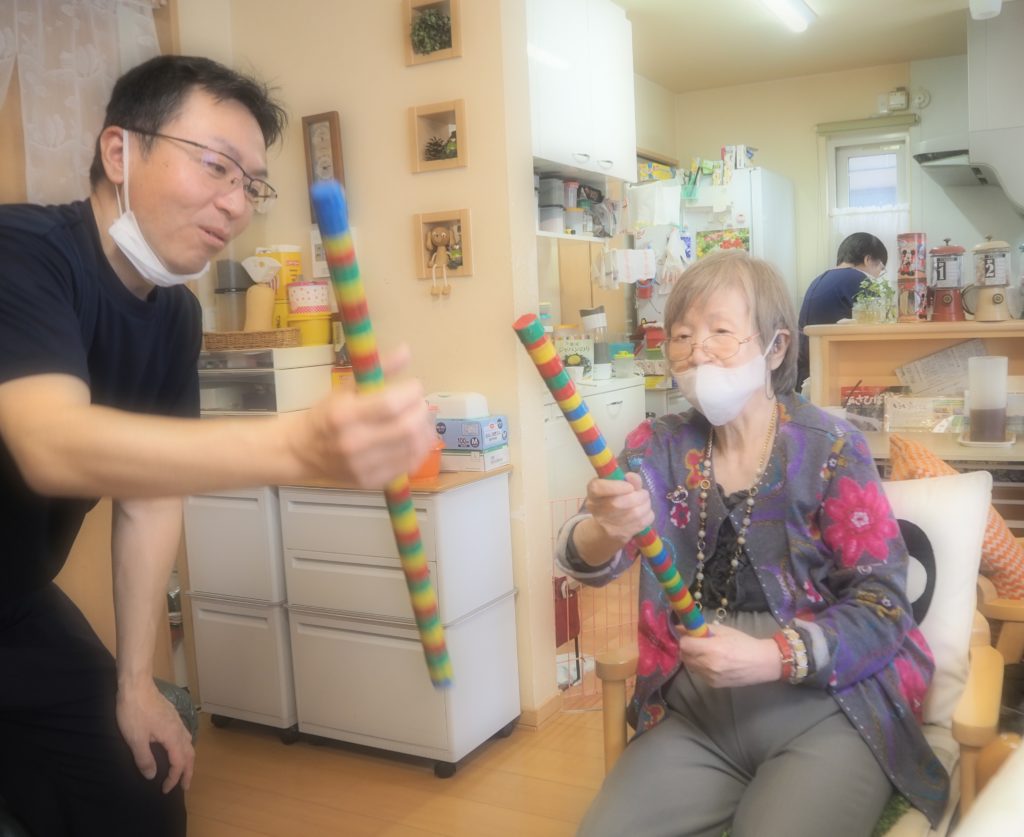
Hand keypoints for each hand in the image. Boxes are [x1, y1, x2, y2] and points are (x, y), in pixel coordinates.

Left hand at [116, 680, 193, 792]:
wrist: (137, 685)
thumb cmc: (135, 712)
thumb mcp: (136, 739)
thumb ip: (145, 759)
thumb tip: (152, 775)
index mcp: (172, 737)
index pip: (178, 763)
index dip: (174, 779)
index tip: (165, 790)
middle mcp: (179, 729)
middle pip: (190, 754)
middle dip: (188, 771)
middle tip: (184, 786)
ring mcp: (177, 720)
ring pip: (189, 743)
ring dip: (187, 759)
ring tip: (183, 769)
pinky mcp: (171, 715)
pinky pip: (184, 735)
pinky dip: (184, 747)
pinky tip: (176, 746)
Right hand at [297, 345, 435, 487]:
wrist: (302, 451)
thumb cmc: (327, 414)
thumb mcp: (346, 387)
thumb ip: (378, 369)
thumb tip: (407, 351)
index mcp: (344, 415)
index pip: (391, 404)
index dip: (411, 393)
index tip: (414, 385)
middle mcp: (354, 443)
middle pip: (406, 427)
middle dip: (421, 410)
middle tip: (419, 403)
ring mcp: (363, 466)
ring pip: (412, 447)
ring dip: (424, 429)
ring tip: (420, 419)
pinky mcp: (371, 482)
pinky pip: (408, 465)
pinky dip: (419, 449)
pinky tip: (416, 439)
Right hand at [586, 472, 653, 544]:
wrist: (606, 529)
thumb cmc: (612, 501)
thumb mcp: (616, 487)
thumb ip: (627, 480)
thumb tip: (633, 477)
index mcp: (593, 494)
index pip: (597, 488)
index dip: (615, 487)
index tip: (629, 486)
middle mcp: (597, 511)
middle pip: (618, 503)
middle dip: (638, 495)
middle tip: (642, 493)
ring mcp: (609, 526)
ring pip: (635, 513)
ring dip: (646, 504)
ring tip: (644, 502)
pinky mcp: (622, 535)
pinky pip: (643, 522)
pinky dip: (648, 514)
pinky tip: (643, 513)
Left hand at [677, 623, 781, 687]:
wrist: (762, 663)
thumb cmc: (744, 643)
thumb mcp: (723, 631)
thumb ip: (701, 629)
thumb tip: (680, 627)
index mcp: (712, 649)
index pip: (684, 645)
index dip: (685, 638)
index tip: (691, 635)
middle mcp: (709, 665)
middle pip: (684, 656)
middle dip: (687, 648)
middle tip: (697, 643)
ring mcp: (710, 677)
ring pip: (690, 666)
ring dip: (692, 658)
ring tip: (706, 652)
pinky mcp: (713, 685)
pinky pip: (698, 673)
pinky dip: (700, 667)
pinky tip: (712, 662)